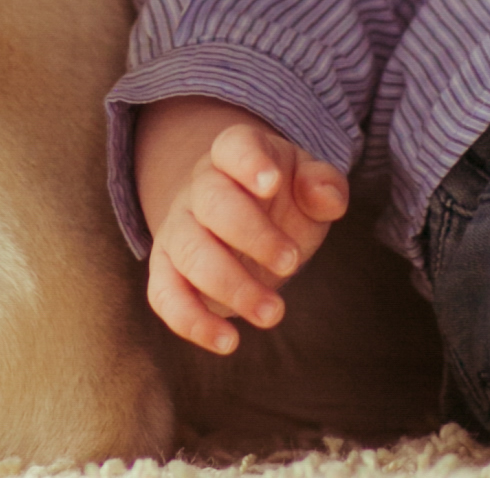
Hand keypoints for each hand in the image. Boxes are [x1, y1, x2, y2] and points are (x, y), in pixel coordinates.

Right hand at [133, 96, 349, 354]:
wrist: (238, 224)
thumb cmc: (280, 202)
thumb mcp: (307, 185)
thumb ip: (322, 185)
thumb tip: (325, 196)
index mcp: (235, 155)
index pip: (234, 147)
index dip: (249, 163)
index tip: (271, 184)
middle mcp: (199, 188)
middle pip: (212, 203)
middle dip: (252, 236)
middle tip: (292, 264)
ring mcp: (178, 229)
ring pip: (189, 252)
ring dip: (230, 286)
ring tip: (273, 312)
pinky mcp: (167, 271)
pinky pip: (164, 294)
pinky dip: (191, 321)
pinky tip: (228, 342)